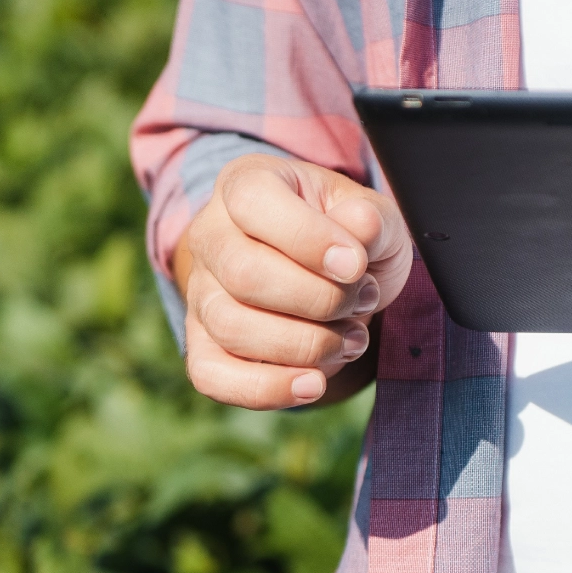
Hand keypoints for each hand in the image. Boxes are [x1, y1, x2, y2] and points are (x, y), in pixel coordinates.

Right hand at [174, 153, 412, 409]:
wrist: (328, 275)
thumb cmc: (347, 237)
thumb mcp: (371, 215)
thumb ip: (371, 219)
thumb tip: (361, 228)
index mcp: (245, 183)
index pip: (254, 202)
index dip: (309, 239)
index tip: (356, 265)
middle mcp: (210, 235)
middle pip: (245, 275)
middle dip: (320, 300)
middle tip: (363, 301)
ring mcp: (200, 293)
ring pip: (233, 328)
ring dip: (306, 346)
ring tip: (352, 339)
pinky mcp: (203, 344)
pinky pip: (213, 376)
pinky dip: (267, 389)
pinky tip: (313, 383)